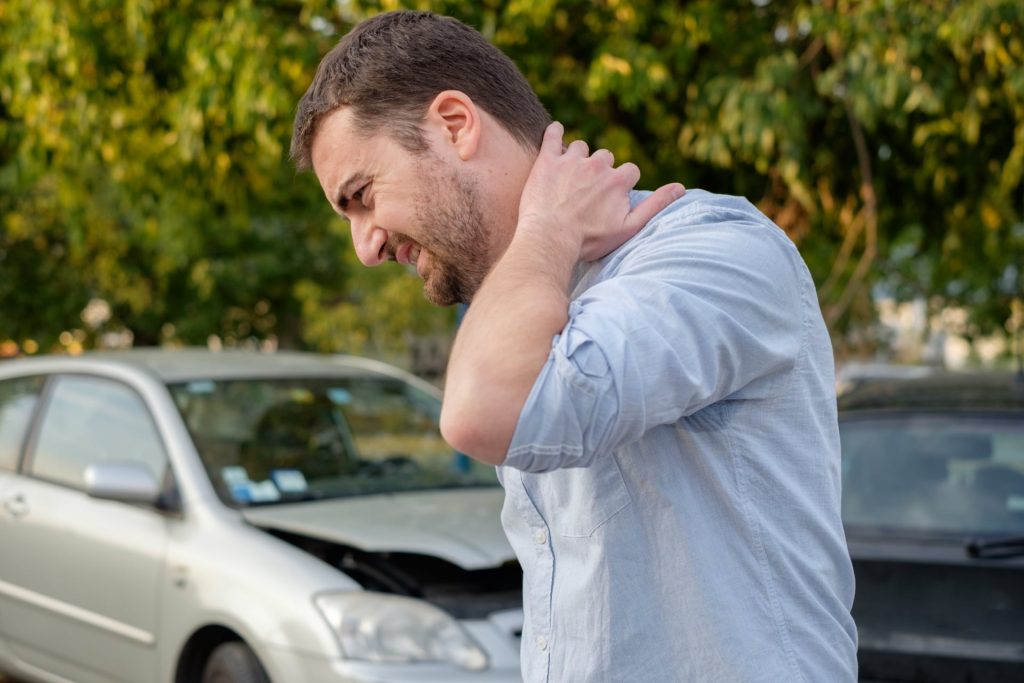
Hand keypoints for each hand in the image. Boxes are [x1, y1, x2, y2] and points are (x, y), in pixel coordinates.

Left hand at [517, 121, 684, 261]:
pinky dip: (555, 132)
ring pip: (581, 147)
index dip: (622, 184)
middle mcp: (598, 165)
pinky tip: (555, 133)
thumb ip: (655, 205)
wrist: (550, 239)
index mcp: (618, 180)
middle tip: (587, 190)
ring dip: (578, 157)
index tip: (611, 197)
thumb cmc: (590, 240)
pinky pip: (553, 134)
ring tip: (569, 176)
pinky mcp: (548, 160)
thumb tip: (681, 188)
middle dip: (600, 170)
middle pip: (605, 156)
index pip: (630, 171)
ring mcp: (571, 160)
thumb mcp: (629, 227)